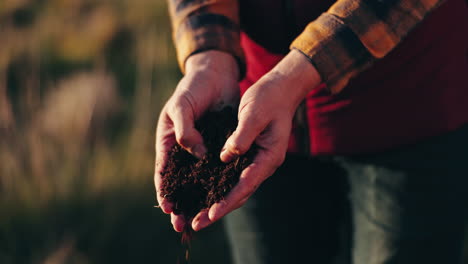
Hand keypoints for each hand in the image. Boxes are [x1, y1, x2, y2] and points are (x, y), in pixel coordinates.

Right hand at [154, 50, 239, 231]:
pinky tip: (224, 195)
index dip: (164, 191)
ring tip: (204, 216)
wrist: (216, 74)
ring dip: (200, 198)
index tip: (167, 208)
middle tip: (182, 225)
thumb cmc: (193, 88)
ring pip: (200, 179)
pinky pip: (218, 168)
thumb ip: (185, 130)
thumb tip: (196, 155)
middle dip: (181, 203)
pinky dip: (219, 182)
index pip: (163, 171)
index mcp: (168, 141)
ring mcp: (202, 149)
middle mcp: (184, 149)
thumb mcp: (182, 106)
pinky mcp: (220, 146)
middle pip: (181, 182)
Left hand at [191, 49, 321, 230]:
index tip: (209, 215)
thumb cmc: (269, 98)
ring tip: (198, 215)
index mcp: (269, 157)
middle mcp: (264, 163)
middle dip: (219, 210)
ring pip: (237, 187)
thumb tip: (224, 157)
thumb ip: (241, 137)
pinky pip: (234, 175)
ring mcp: (258, 160)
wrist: (281, 88)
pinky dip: (220, 186)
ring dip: (218, 202)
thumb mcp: (253, 114)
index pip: (245, 186)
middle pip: (240, 193)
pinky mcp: (250, 154)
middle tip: (197, 224)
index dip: (226, 201)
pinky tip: (205, 191)